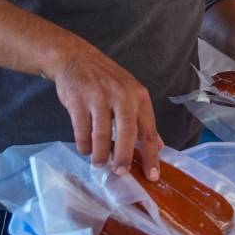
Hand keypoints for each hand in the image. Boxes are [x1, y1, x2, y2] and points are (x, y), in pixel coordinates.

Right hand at [47, 41, 162, 180]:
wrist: (76, 58)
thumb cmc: (106, 79)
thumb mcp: (130, 93)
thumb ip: (142, 119)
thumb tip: (158, 145)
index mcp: (138, 95)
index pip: (149, 129)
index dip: (151, 155)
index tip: (152, 176)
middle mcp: (122, 95)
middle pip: (127, 132)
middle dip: (124, 157)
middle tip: (120, 172)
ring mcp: (99, 96)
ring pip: (102, 134)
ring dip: (100, 154)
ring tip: (100, 163)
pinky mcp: (78, 100)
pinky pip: (82, 131)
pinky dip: (84, 145)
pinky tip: (85, 149)